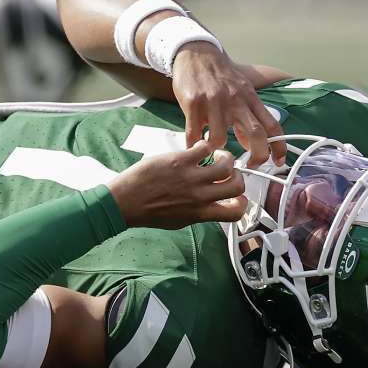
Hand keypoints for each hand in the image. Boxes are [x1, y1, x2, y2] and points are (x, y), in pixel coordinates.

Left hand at [107, 140, 247, 228]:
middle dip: (237, 177)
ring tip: (217, 156)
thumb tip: (213, 205)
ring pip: (227, 164)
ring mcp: (192, 177)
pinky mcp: (181, 160)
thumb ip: (200, 212)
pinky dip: (206, 146)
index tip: (236, 197)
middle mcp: (200, 196)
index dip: (241, 203)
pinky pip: (205, 148)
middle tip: (227, 172)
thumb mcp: (180, 221)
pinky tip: (198, 149)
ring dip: (226, 158)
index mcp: (201, 213)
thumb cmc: (150, 213)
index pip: (235, 212)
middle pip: (237, 185)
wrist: (125, 202)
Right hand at [171, 43, 286, 167]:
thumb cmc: (220, 75)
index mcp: (250, 98)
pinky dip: (194, 145)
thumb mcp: (240, 91)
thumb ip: (247, 117)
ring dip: (216, 150)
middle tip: (248, 167)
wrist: (196, 52)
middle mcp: (236, 100)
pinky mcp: (193, 103)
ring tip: (212, 149)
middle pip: (255, 134)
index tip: (278, 162)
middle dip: (256, 156)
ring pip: (220, 139)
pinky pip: (194, 133)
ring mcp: (214, 102)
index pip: (272, 125)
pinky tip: (194, 146)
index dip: (279, 146)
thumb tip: (250, 144)